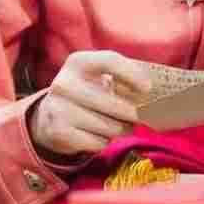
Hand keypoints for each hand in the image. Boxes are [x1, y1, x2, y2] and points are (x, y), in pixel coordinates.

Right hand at [27, 51, 152, 157]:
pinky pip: (98, 143)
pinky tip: (97, 133)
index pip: (110, 61)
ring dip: (119, 129)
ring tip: (116, 125)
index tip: (147, 89)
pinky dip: (104, 141)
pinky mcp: (59, 132)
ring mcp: (59, 109)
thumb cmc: (86, 92)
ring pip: (110, 127)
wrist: (50, 114)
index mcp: (78, 62)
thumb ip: (121, 78)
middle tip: (136, 117)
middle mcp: (65, 83)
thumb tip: (153, 93)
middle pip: (115, 104)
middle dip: (132, 114)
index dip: (132, 74)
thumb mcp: (97, 76)